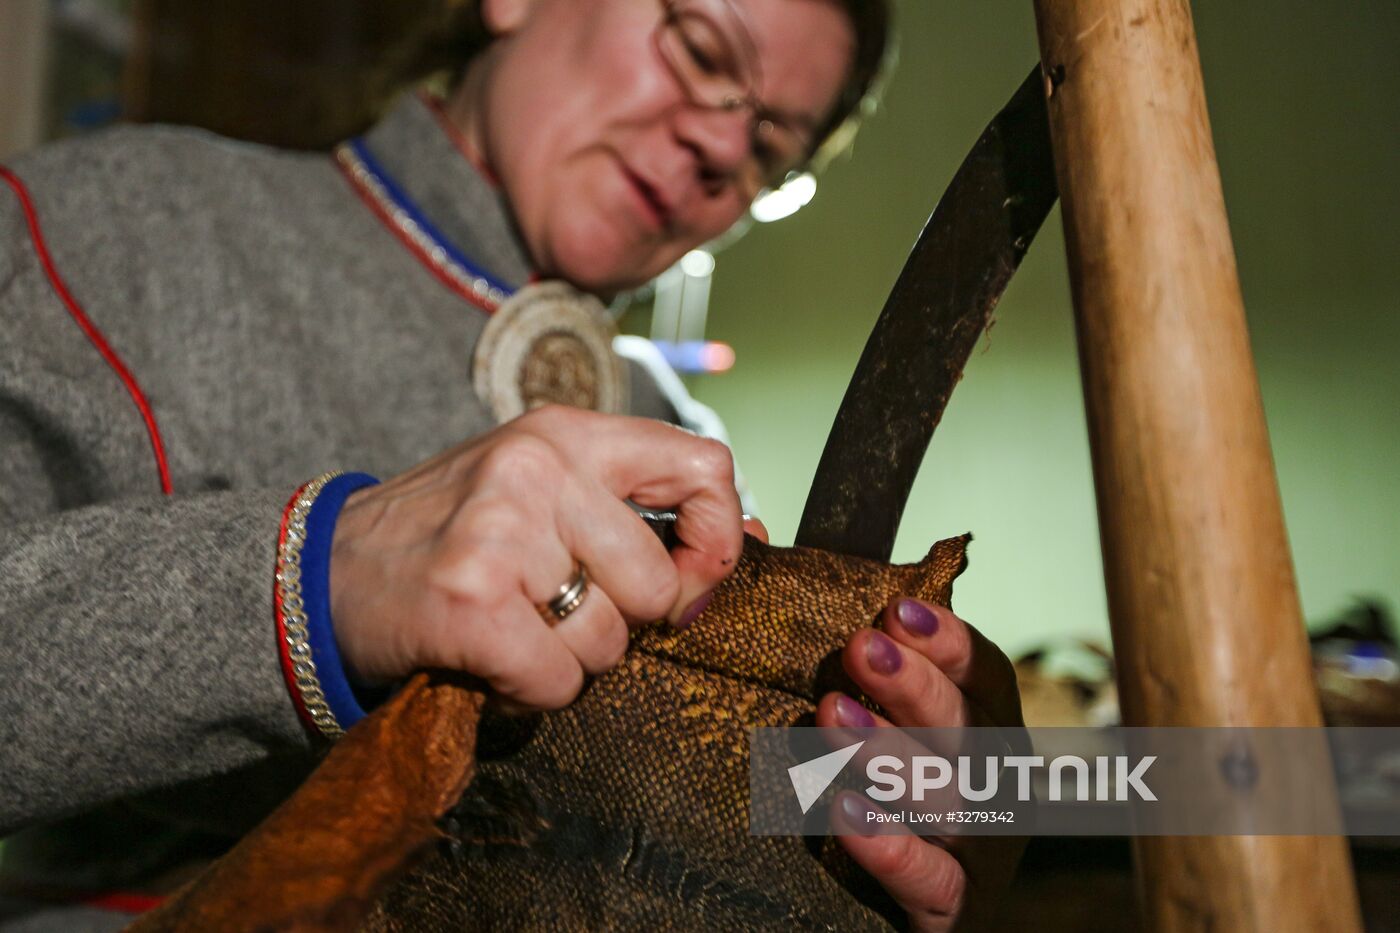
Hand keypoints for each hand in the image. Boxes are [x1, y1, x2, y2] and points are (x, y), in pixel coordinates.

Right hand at [328, 405, 743, 708]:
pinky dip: (531, 693)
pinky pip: (558, 681)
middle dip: (623, 624)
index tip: (689, 576)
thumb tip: (751, 536)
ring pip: (610, 642)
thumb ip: (636, 508)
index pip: (704, 466)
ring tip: (515, 630)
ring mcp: (501, 533)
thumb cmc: (451, 536)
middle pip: (657, 583)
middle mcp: (538, 469)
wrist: (324, 572)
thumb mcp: (542, 491)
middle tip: (561, 613)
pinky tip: (492, 663)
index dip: (716, 536)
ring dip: (571, 660)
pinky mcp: (470, 602)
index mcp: (567, 433)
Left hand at [815, 599, 1024, 930]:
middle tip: (859, 648)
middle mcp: (995, 786)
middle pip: (968, 729)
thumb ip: (836, 651)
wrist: (883, 913)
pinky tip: (844, 810)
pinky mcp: (953, 912)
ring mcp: (980, 852)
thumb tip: (754, 549)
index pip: (985, 675)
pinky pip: (931, 882)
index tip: (897, 610)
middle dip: (915, 686)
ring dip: (889, 755)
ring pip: (947, 800)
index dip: (948, 641)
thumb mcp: (872, 719)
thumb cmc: (878, 794)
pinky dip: (892, 846)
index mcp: (987, 730)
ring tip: (831, 717)